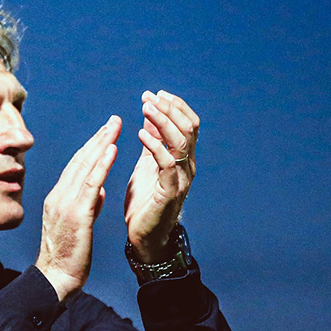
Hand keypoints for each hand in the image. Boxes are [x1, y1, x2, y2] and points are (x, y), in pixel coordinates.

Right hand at [36, 116, 121, 300]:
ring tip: (115, 126)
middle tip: (114, 119)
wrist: (55, 278)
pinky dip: (101, 164)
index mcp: (58, 198)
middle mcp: (59, 196)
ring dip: (102, 143)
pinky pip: (91, 184)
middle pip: (80, 160)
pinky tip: (112, 149)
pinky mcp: (77, 214)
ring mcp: (66, 203)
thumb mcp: (79, 226)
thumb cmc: (68, 257)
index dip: (92, 147)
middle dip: (98, 138)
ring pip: (85, 167)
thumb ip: (89, 205)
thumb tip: (100, 191)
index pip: (77, 166)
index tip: (106, 132)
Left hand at [124, 90, 198, 262]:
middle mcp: (187, 166)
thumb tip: (150, 112)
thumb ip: (152, 140)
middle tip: (149, 98)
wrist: (144, 236)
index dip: (173, 106)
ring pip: (181, 142)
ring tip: (146, 109)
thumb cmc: (145, 201)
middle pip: (188, 127)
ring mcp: (181, 179)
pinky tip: (141, 134)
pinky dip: (155, 146)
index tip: (153, 94)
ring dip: (163, 121)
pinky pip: (167, 164)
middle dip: (169, 109)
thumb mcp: (146, 164)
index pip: (187, 123)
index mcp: (183, 158)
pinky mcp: (170, 192)